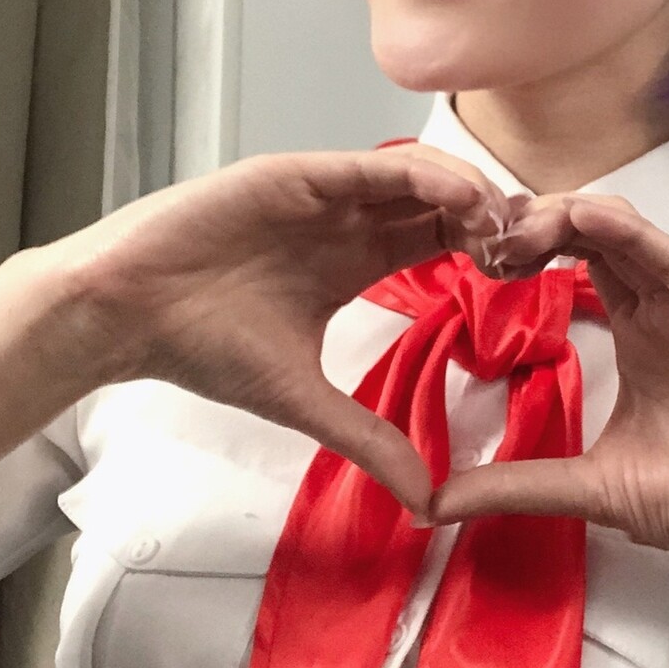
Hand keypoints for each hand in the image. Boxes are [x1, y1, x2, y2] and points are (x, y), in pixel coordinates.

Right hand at [52, 145, 528, 506]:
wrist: (125, 314)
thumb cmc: (199, 346)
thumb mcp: (304, 400)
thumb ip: (369, 440)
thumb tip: (425, 500)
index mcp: (353, 259)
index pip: (441, 242)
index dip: (489, 253)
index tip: (534, 280)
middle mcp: (346, 219)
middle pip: (442, 204)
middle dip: (495, 219)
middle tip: (544, 246)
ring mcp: (324, 191)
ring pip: (419, 179)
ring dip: (471, 197)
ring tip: (513, 226)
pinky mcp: (298, 173)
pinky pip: (375, 167)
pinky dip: (424, 177)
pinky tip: (465, 200)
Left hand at [428, 192, 668, 592]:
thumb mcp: (589, 488)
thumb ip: (515, 484)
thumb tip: (434, 500)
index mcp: (636, 335)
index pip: (575, 263)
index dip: (526, 249)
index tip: (474, 257)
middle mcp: (661, 310)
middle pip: (592, 235)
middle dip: (535, 223)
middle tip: (482, 235)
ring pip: (625, 232)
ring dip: (567, 217)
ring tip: (514, 228)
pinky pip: (668, 255)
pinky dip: (625, 231)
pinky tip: (581, 215)